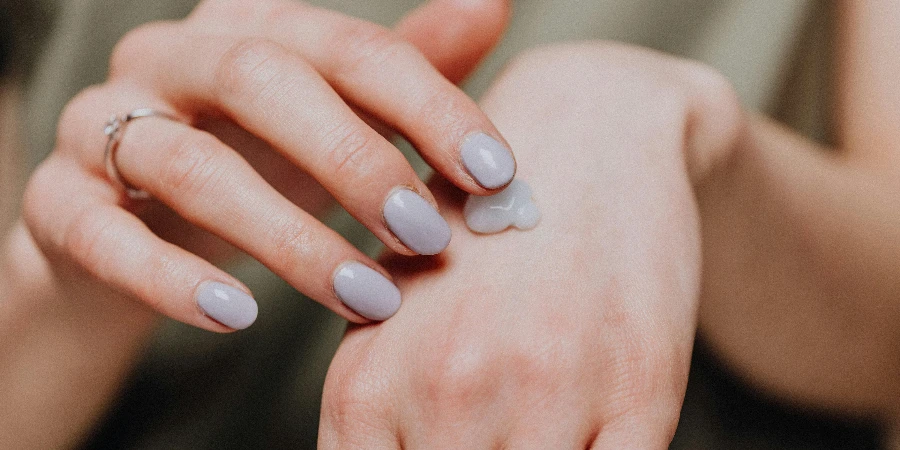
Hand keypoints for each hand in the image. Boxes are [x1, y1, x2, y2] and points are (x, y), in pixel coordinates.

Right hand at [21, 0, 511, 331]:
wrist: (125, 227)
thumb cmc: (249, 164)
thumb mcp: (327, 118)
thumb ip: (400, 71)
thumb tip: (490, 3)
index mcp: (246, 28)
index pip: (347, 47)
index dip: (427, 104)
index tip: (495, 172)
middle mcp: (168, 60)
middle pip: (263, 81)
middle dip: (356, 160)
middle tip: (427, 236)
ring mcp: (100, 127)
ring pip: (191, 167)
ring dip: (290, 238)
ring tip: (366, 296)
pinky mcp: (58, 205)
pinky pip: (105, 236)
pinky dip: (174, 280)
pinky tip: (240, 317)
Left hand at [319, 43, 742, 447]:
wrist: (587, 134)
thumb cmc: (479, 227)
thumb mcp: (392, 310)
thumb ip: (377, 410)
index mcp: (369, 385)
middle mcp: (449, 392)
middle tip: (490, 437)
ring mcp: (548, 394)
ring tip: (538, 430)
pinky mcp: (642, 392)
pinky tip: (591, 437)